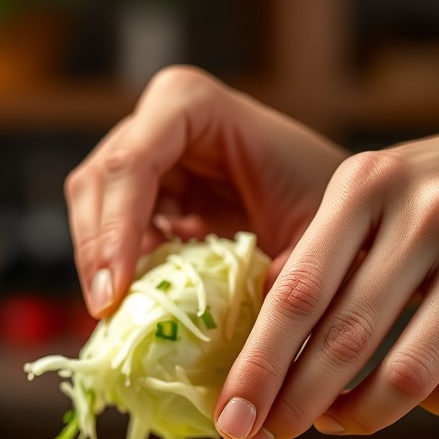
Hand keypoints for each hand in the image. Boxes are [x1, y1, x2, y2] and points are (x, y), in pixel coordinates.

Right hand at [65, 65, 346, 318]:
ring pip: (92, 212)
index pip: (133, 160)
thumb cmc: (335, 204)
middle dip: (97, 251)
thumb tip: (248, 332)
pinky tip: (139, 306)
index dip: (116, 227)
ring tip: (121, 316)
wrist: (345, 208)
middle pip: (97, 183)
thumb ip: (280, 271)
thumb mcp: (317, 235)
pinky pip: (113, 238)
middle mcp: (160, 124)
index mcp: (195, 106)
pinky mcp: (149, 202)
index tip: (117, 292)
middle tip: (108, 313)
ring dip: (102, 266)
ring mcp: (149, 162)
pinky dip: (120, 273)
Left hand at [213, 87, 438, 438]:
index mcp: (370, 186)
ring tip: (337, 421)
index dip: (256, 367)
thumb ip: (321, 252)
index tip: (229, 419)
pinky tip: (419, 393)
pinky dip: (431, 405)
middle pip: (342, 343)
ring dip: (359, 417)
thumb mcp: (377, 188)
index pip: (296, 294)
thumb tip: (255, 332)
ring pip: (404, 379)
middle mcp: (429, 218)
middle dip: (292, 408)